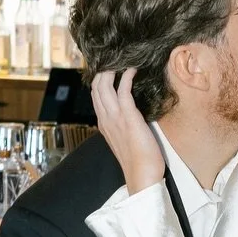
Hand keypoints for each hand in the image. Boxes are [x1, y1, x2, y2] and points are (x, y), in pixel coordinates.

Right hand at [91, 67, 165, 192]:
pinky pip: (123, 90)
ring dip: (110, 71)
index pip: (96, 97)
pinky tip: (132, 70)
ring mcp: (115, 117)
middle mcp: (105, 119)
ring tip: (119, 62)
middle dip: (102, 71)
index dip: (99, 81)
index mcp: (104, 124)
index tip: (107, 70)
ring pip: (104, 86)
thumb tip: (129, 116)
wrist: (141, 175)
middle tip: (114, 60)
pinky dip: (126, 77)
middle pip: (96, 88)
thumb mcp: (125, 140)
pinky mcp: (128, 116)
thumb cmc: (139, 161)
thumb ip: (123, 126)